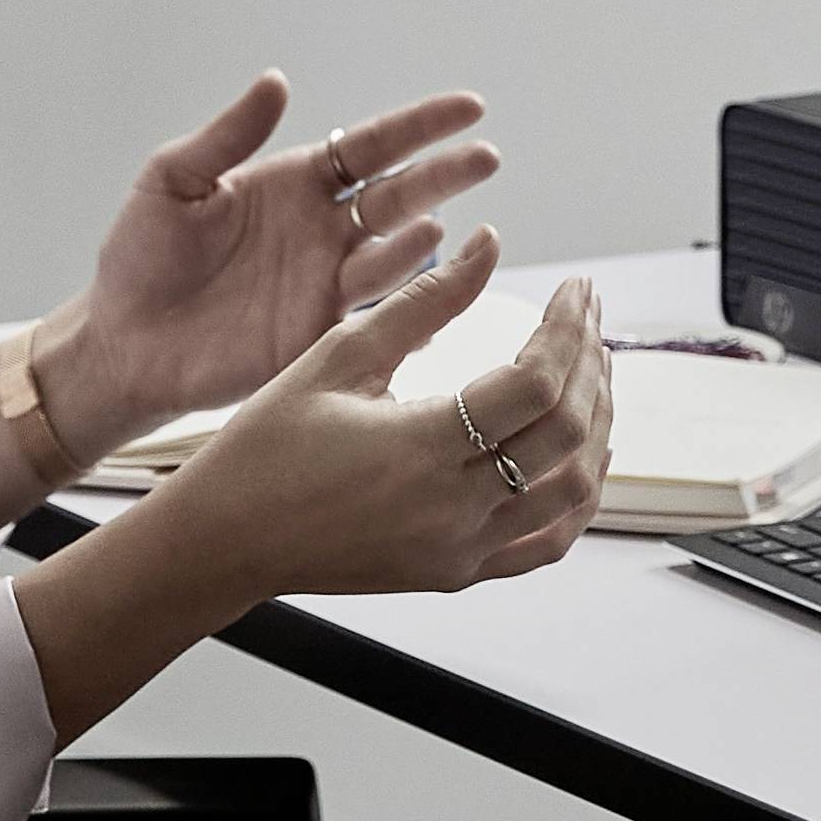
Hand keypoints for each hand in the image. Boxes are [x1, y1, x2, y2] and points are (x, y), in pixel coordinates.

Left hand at [57, 77, 501, 452]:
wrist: (120, 344)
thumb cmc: (139, 259)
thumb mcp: (172, 183)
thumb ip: (225, 137)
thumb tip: (276, 81)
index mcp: (297, 182)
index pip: (373, 146)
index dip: (421, 127)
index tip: (471, 107)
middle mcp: (325, 228)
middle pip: (401, 193)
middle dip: (445, 175)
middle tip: (485, 157)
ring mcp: (327, 282)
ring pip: (393, 254)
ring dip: (420, 239)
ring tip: (434, 226)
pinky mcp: (319, 334)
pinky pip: (376, 314)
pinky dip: (406, 300)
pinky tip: (428, 287)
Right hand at [170, 232, 614, 603]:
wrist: (223, 539)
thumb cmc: (265, 449)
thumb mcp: (338, 356)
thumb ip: (423, 301)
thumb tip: (486, 247)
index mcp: (419, 450)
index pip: (536, 383)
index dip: (569, 328)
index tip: (576, 290)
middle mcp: (450, 510)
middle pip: (568, 432)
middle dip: (591, 362)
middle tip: (587, 316)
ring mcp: (459, 550)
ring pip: (573, 491)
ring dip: (597, 424)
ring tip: (592, 370)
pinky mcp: (457, 573)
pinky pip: (547, 542)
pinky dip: (579, 495)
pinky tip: (584, 452)